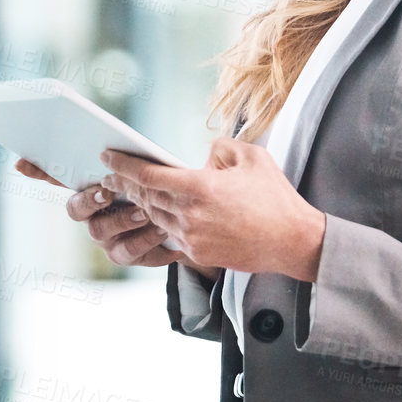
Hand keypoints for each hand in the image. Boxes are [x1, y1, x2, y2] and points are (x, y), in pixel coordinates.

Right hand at [14, 157, 180, 266]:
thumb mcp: (154, 169)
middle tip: (106, 191)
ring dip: (123, 220)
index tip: (22, 162)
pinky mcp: (126, 256)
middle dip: (88, 200)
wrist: (189, 223)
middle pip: (75, 208)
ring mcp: (106, 237)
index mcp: (91, 187)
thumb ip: (139, 157)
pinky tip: (165, 232)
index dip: (37, 170)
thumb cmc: (165, 189)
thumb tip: (138, 138)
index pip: (57, 176)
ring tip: (147, 212)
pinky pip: (130, 252)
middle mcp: (91, 214)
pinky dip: (147, 241)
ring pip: (102, 230)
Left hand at [96, 138, 326, 281]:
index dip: (124, 165)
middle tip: (110, 173)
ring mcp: (192, 237)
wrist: (293, 241)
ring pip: (154, 217)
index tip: (108, 156)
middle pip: (145, 196)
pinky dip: (162, 221)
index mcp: (200, 188)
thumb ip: (221, 148)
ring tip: (132, 190)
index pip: (149, 174)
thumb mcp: (252, 157)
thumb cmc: (275, 198)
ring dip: (141, 203)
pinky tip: (158, 212)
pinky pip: (170, 234)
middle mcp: (190, 215)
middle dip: (125, 184)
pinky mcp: (198, 253)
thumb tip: (203, 156)